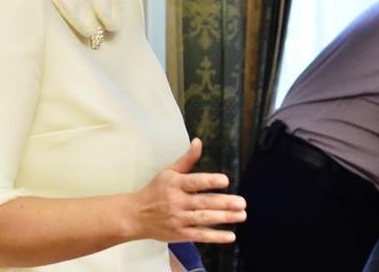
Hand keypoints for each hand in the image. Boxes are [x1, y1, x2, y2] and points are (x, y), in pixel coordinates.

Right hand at [127, 138, 245, 243]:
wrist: (136, 215)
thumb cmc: (156, 190)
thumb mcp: (169, 172)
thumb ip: (187, 159)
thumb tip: (198, 141)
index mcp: (175, 184)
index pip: (195, 182)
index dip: (210, 181)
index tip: (225, 181)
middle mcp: (177, 202)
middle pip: (203, 202)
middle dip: (224, 203)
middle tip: (242, 203)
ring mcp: (178, 219)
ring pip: (204, 219)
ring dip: (224, 218)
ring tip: (242, 215)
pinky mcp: (180, 234)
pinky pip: (200, 235)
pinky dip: (215, 237)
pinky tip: (230, 236)